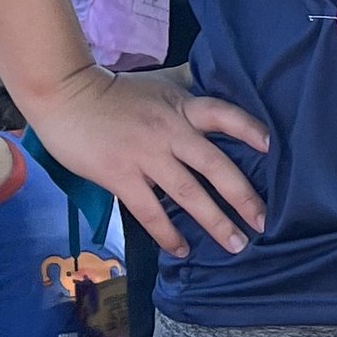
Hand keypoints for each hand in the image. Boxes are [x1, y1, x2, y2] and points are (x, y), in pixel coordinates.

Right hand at [25, 62, 269, 258]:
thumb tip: (216, 107)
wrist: (64, 93)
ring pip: (189, 193)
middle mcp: (170, 131)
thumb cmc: (113, 92)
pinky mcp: (120, 175)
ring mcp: (145, 154)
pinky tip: (181, 250)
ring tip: (235, 244)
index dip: (250, 130)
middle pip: (215, 166)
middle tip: (263, 222)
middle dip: (243, 196)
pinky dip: (168, 233)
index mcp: (182, 108)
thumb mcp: (158, 86)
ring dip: (215, 221)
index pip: (224, 115)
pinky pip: (150, 211)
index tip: (272, 148)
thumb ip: (186, 99)